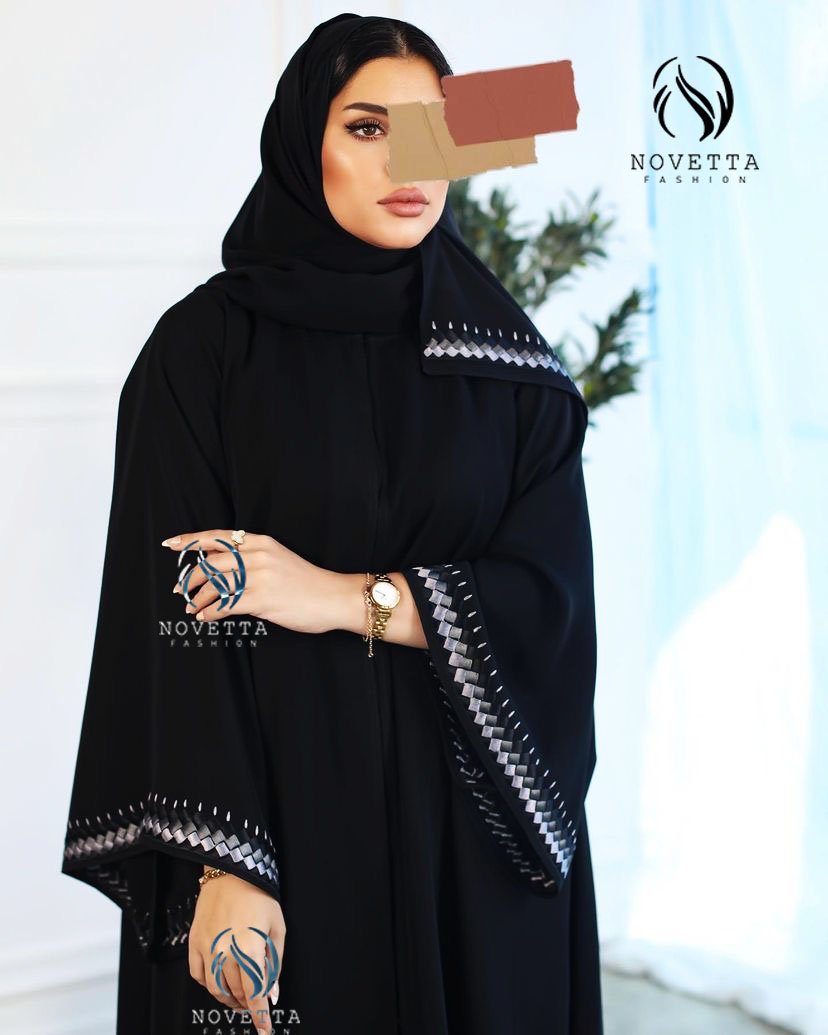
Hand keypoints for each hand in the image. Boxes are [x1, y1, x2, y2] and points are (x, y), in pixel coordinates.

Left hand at [161, 529, 338, 632]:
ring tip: (191, 608)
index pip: (217, 537)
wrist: (332, 597)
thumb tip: (221, 568)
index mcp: (261, 542)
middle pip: (211, 563)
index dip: (191, 540)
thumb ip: (252, 559)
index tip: (171, 544)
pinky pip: (226, 605)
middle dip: (190, 578)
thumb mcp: (278, 559)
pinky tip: (206, 617)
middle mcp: (258, 555)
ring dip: (198, 599)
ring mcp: (260, 577)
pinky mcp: (262, 599)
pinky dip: (210, 612)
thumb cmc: (306, 582)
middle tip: (180, 590)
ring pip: (215, 585)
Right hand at [188, 871, 285, 1034]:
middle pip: (237, 992)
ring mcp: (207, 948)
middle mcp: (225, 952)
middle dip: (248, 1003)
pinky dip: (208, 984)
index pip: (255, 993)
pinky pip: (198, 974)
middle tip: (256, 1004)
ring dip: (229, 998)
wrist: (231, 872)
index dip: (260, 1016)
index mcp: (250, 949)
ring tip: (239, 998)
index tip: (264, 1030)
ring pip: (216, 988)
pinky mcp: (194, 942)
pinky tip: (218, 982)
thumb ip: (275, 963)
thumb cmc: (259, 897)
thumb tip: (272, 992)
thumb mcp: (276, 927)